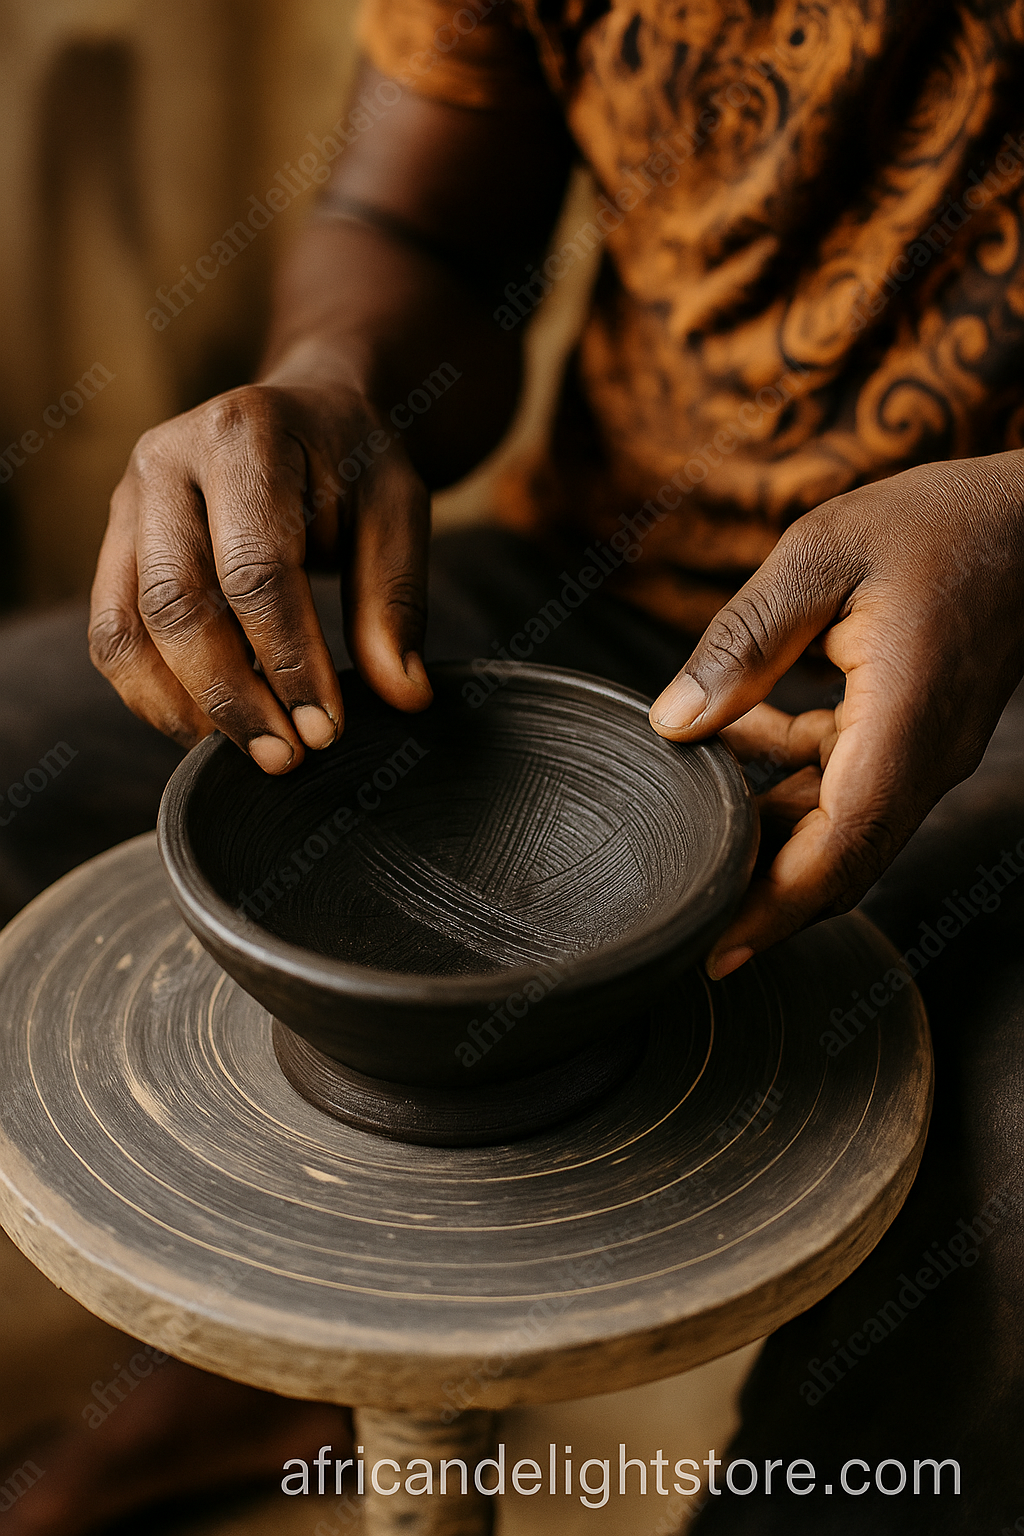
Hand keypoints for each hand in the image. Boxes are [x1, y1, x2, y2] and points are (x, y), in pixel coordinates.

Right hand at [89, 380, 431, 771]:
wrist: (304, 416)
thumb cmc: (353, 463)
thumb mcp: (398, 511)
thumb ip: (396, 600)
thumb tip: (404, 695)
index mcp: (244, 433)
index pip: (255, 570)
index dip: (288, 659)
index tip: (326, 729)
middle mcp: (166, 459)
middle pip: (176, 602)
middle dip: (231, 695)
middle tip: (287, 757)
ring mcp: (128, 503)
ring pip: (125, 627)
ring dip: (183, 707)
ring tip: (250, 752)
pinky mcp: (115, 545)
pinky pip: (111, 637)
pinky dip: (153, 696)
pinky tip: (211, 729)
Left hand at [649, 451, 1023, 976]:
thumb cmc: (939, 524)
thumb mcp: (821, 557)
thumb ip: (744, 640)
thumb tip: (674, 722)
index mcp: (903, 724)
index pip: (838, 850)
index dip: (774, 909)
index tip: (716, 953)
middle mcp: (921, 759)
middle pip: (835, 859)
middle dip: (758, 892)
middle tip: (681, 911)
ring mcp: (922, 754)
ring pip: (836, 826)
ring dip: (765, 827)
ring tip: (688, 816)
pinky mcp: (914, 738)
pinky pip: (846, 783)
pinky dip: (787, 774)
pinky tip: (737, 729)